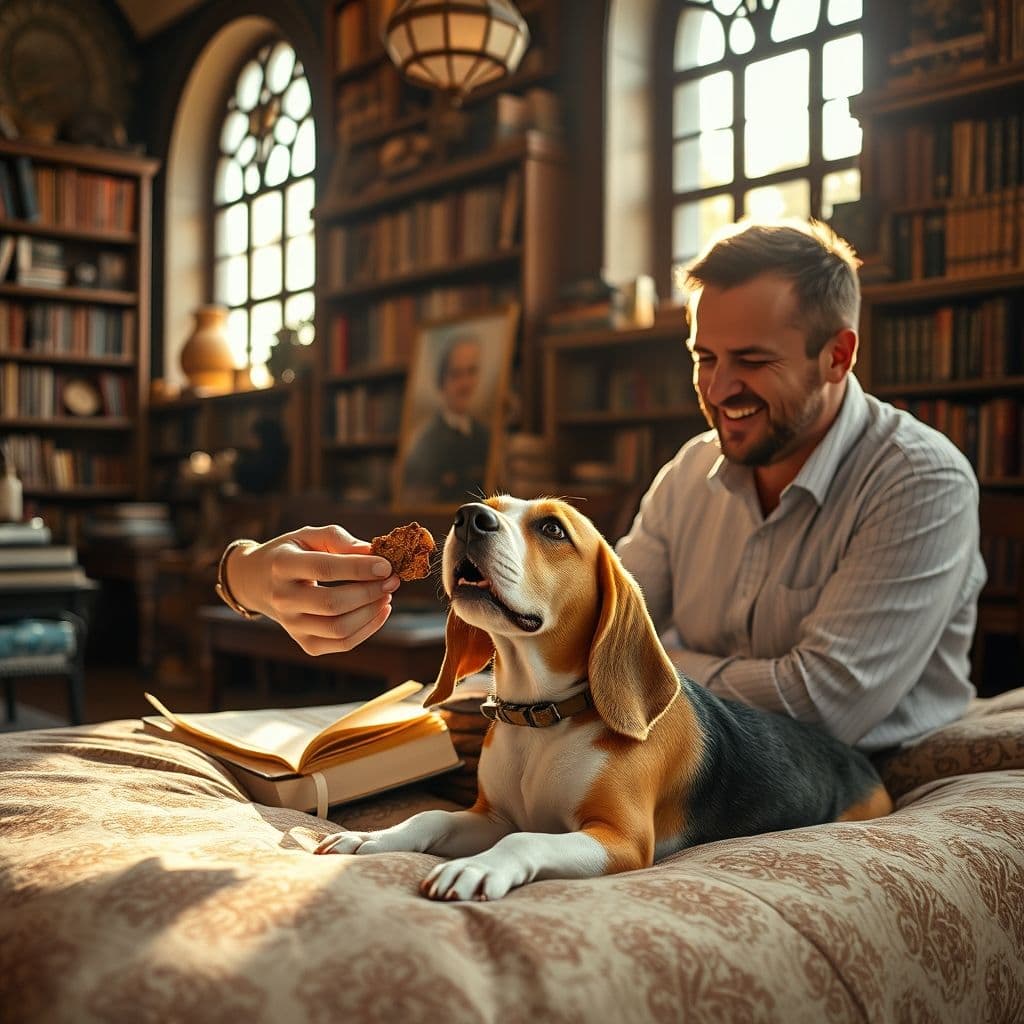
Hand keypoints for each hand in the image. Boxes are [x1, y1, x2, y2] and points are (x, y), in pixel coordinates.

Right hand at [223, 525, 399, 654]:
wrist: (257, 581)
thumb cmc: (292, 553)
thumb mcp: (309, 536)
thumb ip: (339, 540)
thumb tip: (373, 553)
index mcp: (282, 565)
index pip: (324, 569)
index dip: (359, 568)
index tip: (387, 566)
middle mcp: (283, 598)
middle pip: (333, 603)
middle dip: (370, 592)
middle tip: (393, 580)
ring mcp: (292, 625)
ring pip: (339, 628)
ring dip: (372, 612)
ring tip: (387, 594)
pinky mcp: (304, 643)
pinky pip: (342, 644)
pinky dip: (368, 629)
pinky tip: (380, 610)